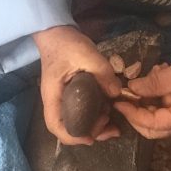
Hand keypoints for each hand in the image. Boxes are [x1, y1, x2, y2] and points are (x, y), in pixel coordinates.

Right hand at [33, 26, 122, 144]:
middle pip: (67, 128)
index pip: (56, 125)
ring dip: (93, 125)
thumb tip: (117, 93)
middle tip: (109, 127)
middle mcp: (55, 101)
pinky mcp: (69, 94)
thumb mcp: (87, 55)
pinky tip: (107, 109)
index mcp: (53, 95)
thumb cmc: (67, 44)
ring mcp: (62, 98)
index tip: (92, 137)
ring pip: (74, 122)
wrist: (56, 32)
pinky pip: (79, 111)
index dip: (73, 137)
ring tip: (111, 120)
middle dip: (89, 133)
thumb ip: (103, 73)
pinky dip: (93, 115)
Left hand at [113, 53, 170, 138]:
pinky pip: (161, 104)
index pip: (154, 125)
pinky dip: (155, 92)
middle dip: (137, 112)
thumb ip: (153, 84)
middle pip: (153, 128)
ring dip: (148, 97)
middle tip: (128, 94)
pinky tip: (160, 72)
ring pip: (155, 115)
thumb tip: (131, 89)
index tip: (119, 103)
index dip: (134, 115)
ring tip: (155, 72)